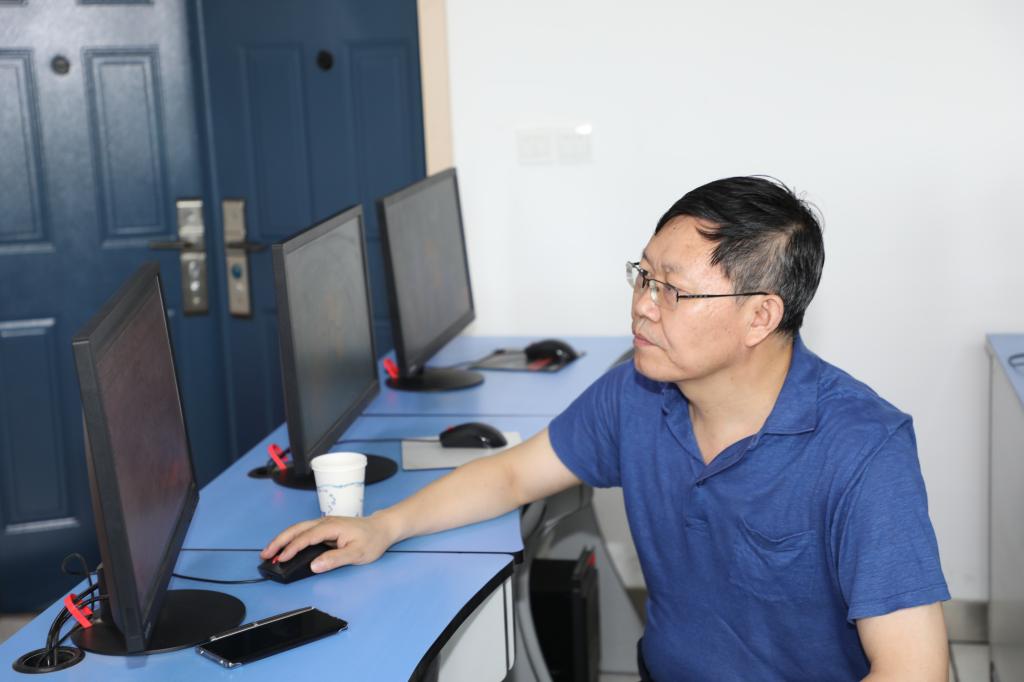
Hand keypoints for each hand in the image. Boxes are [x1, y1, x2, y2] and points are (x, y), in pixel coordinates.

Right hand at [260, 514, 395, 573]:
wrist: (382, 528)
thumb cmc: (372, 540)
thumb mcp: (357, 554)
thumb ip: (335, 559)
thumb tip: (314, 566)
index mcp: (332, 526)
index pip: (306, 537)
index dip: (292, 548)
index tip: (280, 559)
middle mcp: (325, 522)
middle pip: (296, 529)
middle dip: (279, 541)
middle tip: (265, 555)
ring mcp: (324, 524)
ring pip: (298, 529)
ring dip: (282, 540)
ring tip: (269, 552)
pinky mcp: (325, 529)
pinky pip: (303, 532)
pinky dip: (291, 539)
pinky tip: (285, 548)